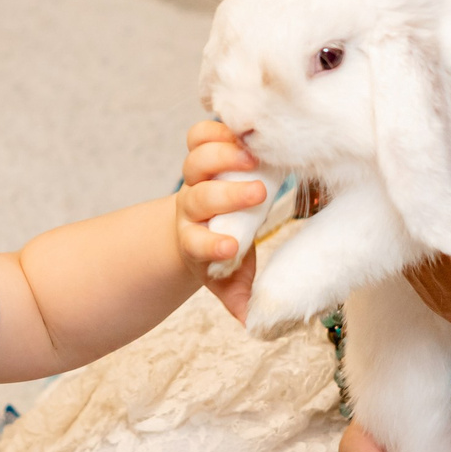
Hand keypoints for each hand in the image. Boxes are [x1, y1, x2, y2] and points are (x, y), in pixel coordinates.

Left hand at [176, 119, 265, 322]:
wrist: (199, 219)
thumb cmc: (222, 248)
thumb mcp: (231, 278)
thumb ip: (240, 296)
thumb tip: (254, 324)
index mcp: (196, 240)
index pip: (198, 243)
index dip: (211, 245)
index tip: (231, 247)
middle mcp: (191, 206)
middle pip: (200, 197)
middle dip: (226, 195)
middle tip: (258, 192)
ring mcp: (195, 176)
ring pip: (197, 159)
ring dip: (222, 154)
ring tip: (252, 155)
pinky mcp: (202, 150)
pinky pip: (201, 134)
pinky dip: (219, 128)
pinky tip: (246, 127)